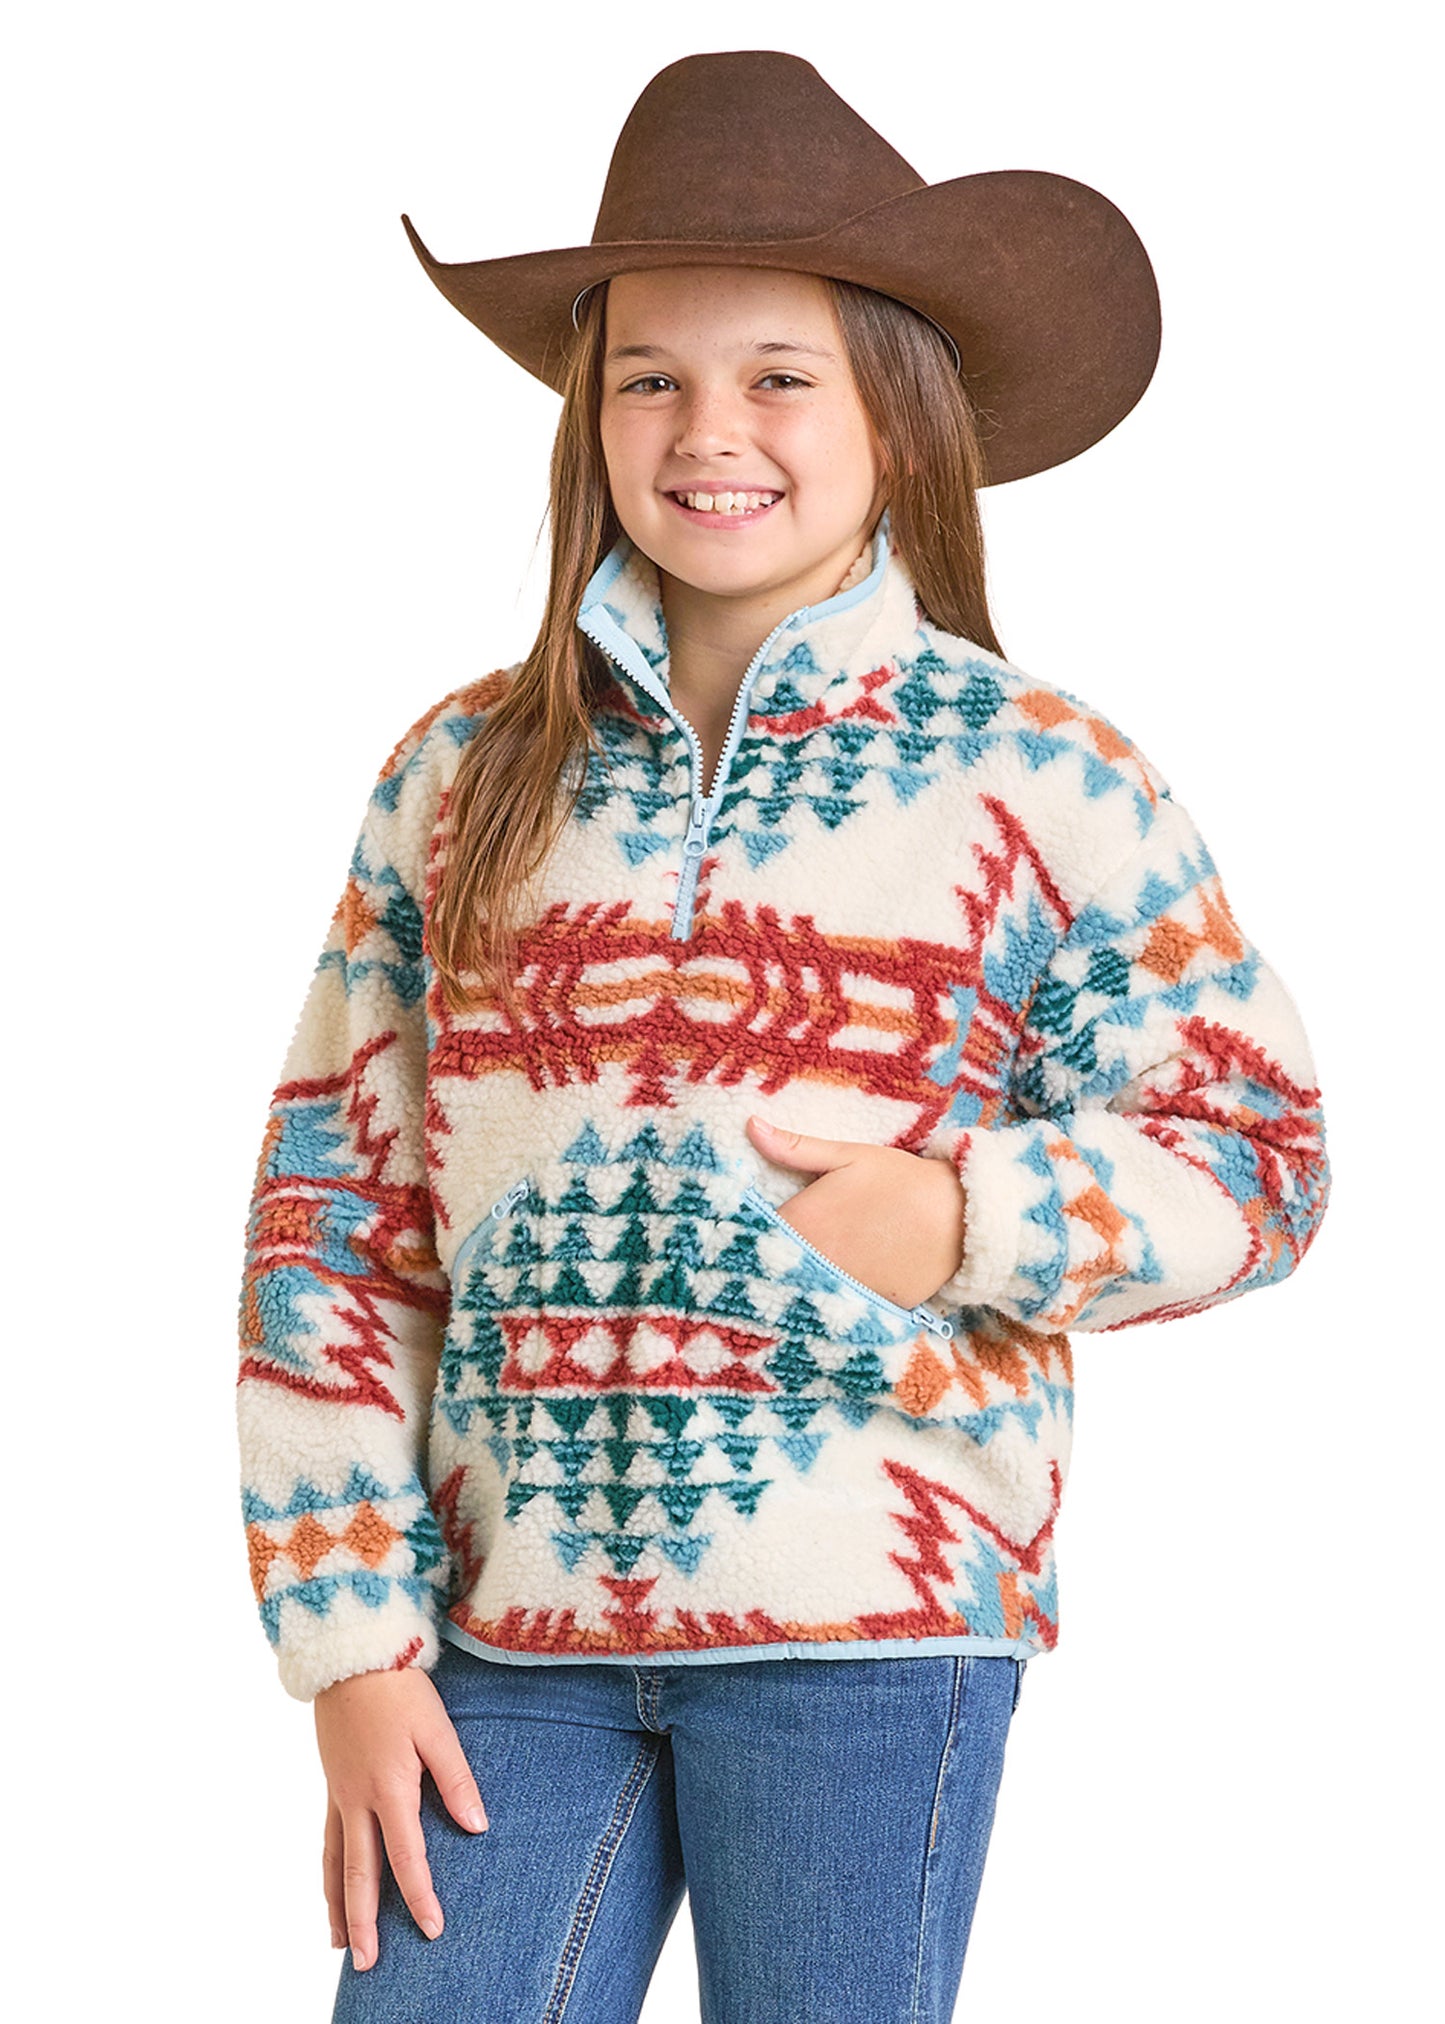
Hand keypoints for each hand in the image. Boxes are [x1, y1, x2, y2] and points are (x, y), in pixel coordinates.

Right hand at [315, 1665, 488, 1972]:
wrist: (350, 1656)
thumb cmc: (399, 1689)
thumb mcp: (437, 1729)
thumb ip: (456, 1780)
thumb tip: (476, 1828)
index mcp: (390, 1788)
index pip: (406, 1857)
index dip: (419, 1896)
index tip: (431, 1930)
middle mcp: (358, 1800)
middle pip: (359, 1874)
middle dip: (363, 1922)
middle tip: (367, 1966)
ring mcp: (339, 1794)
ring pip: (335, 1862)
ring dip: (337, 1906)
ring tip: (339, 1944)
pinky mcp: (331, 1783)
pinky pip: (326, 1840)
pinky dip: (328, 1872)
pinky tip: (331, 1884)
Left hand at [745, 1115, 966, 1312]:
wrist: (959, 1218)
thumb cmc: (901, 1180)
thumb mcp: (848, 1156)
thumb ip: (795, 1147)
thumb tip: (751, 1125)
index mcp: (802, 1222)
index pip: (752, 1236)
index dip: (745, 1235)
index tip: (739, 1232)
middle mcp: (813, 1261)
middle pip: (773, 1269)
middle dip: (768, 1262)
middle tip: (758, 1257)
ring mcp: (838, 1289)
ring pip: (801, 1292)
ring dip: (796, 1284)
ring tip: (794, 1275)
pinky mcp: (864, 1308)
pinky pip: (836, 1309)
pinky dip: (830, 1302)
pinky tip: (832, 1291)